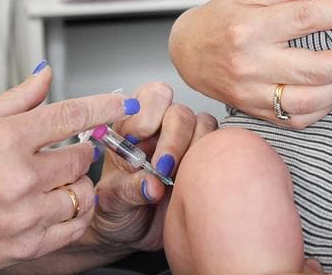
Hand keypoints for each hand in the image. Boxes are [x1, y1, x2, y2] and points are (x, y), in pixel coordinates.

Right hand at [0, 66, 137, 272]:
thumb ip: (16, 99)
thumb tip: (46, 75)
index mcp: (6, 139)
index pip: (71, 115)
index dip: (105, 106)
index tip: (124, 103)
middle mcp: (18, 176)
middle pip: (82, 157)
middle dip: (76, 153)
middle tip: (57, 156)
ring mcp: (25, 213)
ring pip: (82, 193)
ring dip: (74, 186)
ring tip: (51, 184)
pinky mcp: (28, 244)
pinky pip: (75, 226)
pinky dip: (73, 215)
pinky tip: (55, 206)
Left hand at [81, 82, 217, 254]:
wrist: (135, 233)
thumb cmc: (118, 211)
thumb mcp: (111, 203)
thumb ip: (127, 190)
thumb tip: (150, 185)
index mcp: (132, 127)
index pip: (148, 98)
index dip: (146, 115)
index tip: (137, 141)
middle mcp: (162, 128)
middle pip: (179, 112)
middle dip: (172, 138)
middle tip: (162, 168)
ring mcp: (187, 142)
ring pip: (203, 124)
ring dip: (193, 149)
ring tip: (177, 178)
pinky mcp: (207, 157)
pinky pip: (220, 146)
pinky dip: (212, 160)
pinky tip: (195, 181)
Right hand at [168, 0, 331, 127]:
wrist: (186, 53)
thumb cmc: (219, 19)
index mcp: (250, 28)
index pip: (305, 18)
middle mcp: (252, 64)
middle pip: (315, 68)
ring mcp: (253, 93)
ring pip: (310, 101)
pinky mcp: (255, 111)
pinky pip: (296, 119)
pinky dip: (322, 108)